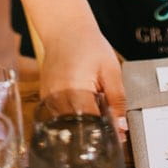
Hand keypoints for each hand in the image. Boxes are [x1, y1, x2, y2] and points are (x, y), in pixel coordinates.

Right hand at [39, 23, 126, 137]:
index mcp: (75, 91)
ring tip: (94, 106)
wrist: (65, 29)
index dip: (106, 133)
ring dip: (82, 123)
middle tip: (109, 122)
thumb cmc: (89, 45)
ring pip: (67, 126)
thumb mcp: (110, 70)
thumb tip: (121, 126)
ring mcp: (49, 99)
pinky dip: (72, 115)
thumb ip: (117, 99)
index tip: (118, 137)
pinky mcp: (45, 97)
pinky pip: (59, 116)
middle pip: (77, 130)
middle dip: (95, 130)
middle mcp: (58, 98)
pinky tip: (82, 102)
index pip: (91, 126)